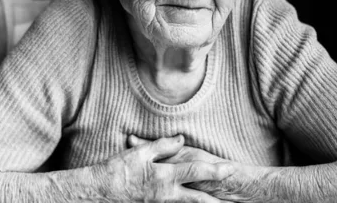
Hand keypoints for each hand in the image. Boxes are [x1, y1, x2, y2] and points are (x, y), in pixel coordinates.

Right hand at [95, 135, 233, 201]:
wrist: (100, 192)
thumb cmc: (118, 170)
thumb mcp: (140, 152)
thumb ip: (164, 145)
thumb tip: (181, 138)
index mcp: (165, 177)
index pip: (197, 172)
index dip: (216, 170)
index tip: (231, 169)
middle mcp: (167, 195)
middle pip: (200, 200)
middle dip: (219, 201)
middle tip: (237, 201)